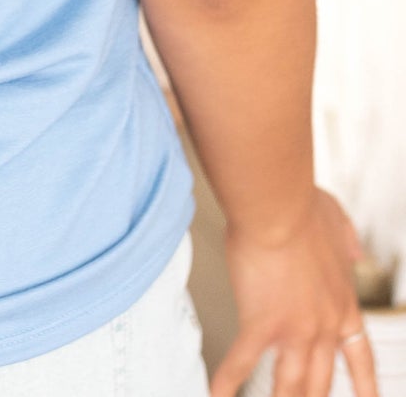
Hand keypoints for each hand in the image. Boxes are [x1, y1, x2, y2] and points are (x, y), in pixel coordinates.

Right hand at [211, 188, 377, 396]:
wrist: (277, 205)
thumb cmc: (301, 206)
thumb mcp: (339, 222)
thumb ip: (348, 241)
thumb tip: (356, 253)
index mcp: (343, 304)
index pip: (360, 357)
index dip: (365, 386)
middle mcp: (323, 326)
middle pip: (322, 382)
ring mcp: (294, 330)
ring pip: (291, 385)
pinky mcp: (261, 324)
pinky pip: (242, 362)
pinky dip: (228, 382)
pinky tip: (217, 394)